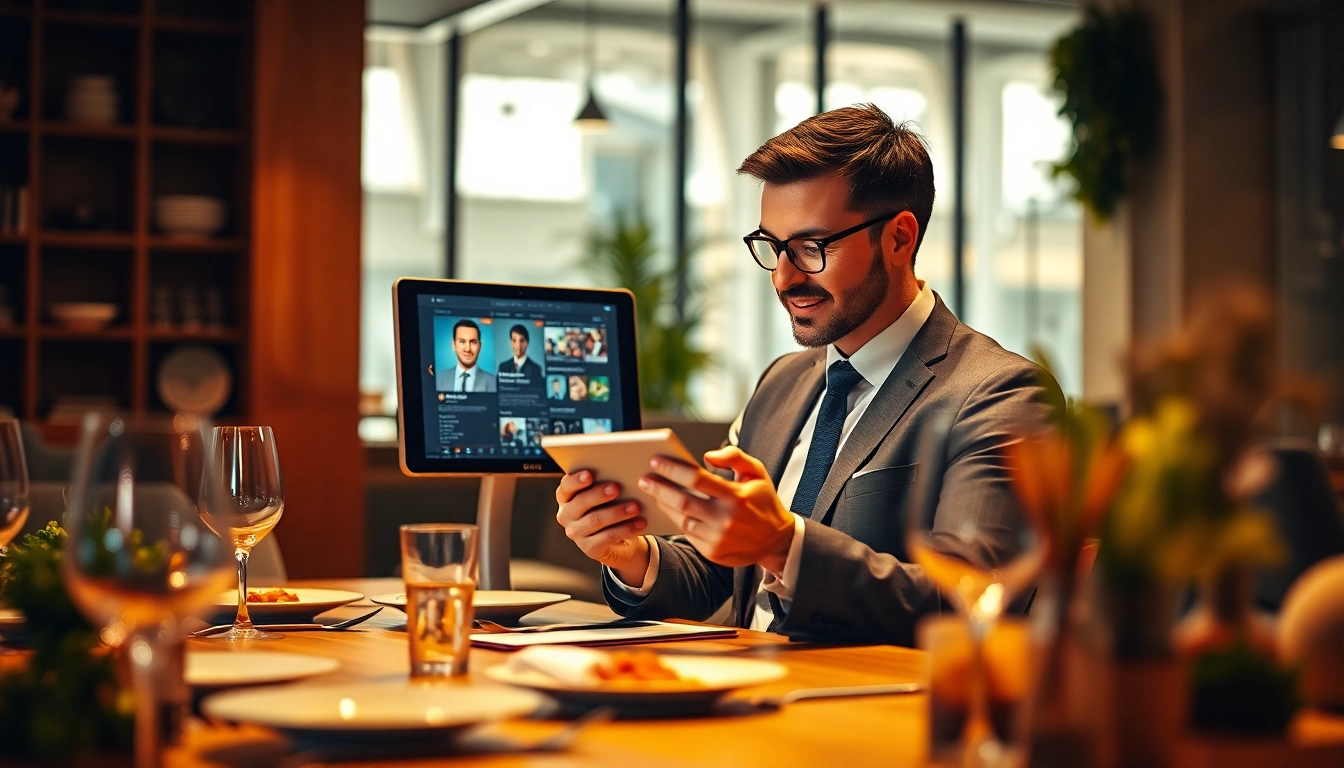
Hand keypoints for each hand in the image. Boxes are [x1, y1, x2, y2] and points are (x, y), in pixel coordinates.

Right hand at [554, 471, 650, 585]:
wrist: (619, 540)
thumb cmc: (610, 508)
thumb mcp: (605, 495)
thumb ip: (605, 483)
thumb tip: (621, 470)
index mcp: (566, 498)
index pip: (566, 487)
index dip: (576, 480)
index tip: (589, 475)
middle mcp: (566, 516)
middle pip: (580, 503)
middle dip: (599, 494)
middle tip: (616, 488)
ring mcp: (576, 534)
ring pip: (595, 520)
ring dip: (616, 512)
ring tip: (635, 506)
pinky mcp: (589, 548)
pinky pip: (608, 537)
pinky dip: (626, 529)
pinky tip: (640, 523)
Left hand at [639, 446, 793, 572]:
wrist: (776, 541)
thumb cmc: (763, 502)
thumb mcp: (757, 472)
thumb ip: (734, 456)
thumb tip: (707, 456)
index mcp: (736, 496)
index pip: (697, 479)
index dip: (673, 469)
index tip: (655, 461)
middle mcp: (726, 519)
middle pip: (683, 501)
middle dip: (659, 488)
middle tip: (644, 479)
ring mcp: (718, 538)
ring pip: (682, 519)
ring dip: (664, 505)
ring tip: (653, 493)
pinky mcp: (712, 552)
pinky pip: (687, 534)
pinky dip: (675, 521)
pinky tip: (668, 510)